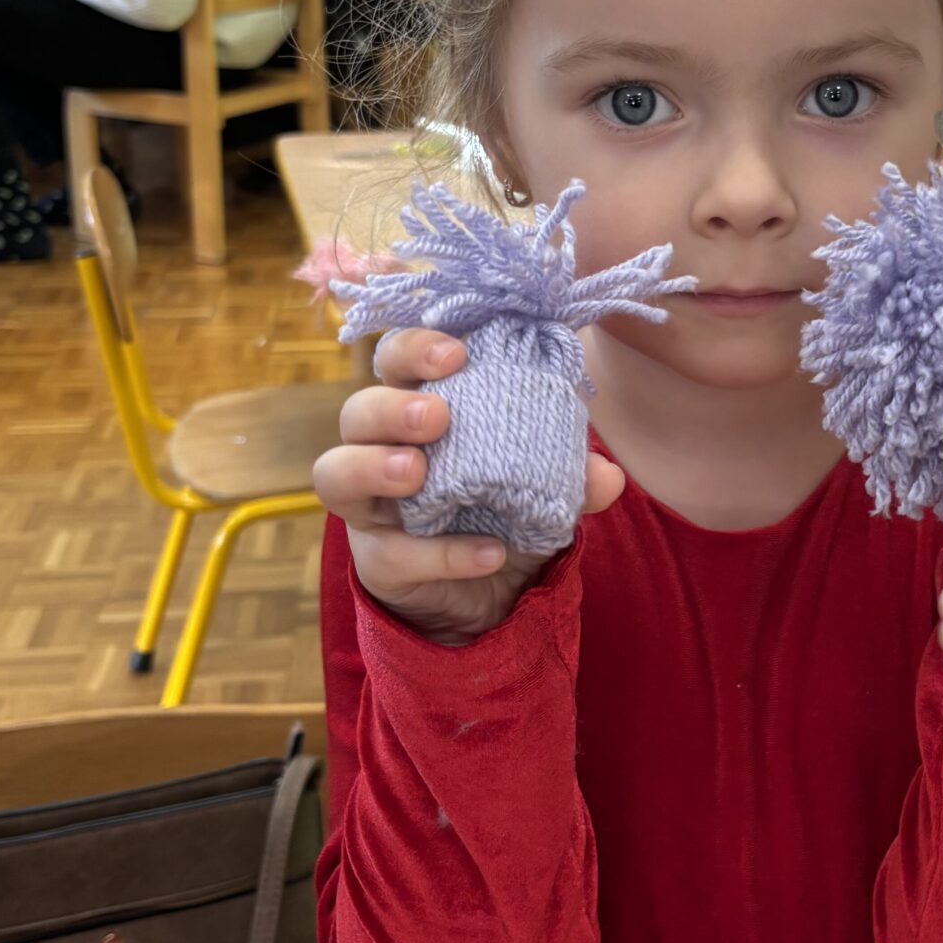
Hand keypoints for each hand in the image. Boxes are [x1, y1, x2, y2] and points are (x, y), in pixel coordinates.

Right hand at [313, 326, 625, 642]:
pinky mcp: (376, 562)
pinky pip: (393, 553)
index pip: (396, 361)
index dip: (415, 348)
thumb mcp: (547, 487)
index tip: (456, 352)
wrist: (493, 594)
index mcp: (419, 411)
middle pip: (355, 411)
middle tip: (436, 416)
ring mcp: (370, 508)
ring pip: (334, 474)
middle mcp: (380, 450)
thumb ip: (572, 476)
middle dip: (390, 407)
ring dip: (373, 465)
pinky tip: (489, 553)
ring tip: (415, 471)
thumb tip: (608, 474)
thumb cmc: (505, 510)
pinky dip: (442, 553)